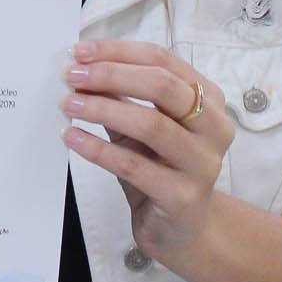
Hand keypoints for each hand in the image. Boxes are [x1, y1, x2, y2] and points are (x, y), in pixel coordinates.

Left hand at [63, 40, 233, 261]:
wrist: (182, 230)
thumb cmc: (159, 168)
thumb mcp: (140, 126)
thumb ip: (121, 96)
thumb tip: (82, 67)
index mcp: (208, 100)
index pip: (163, 60)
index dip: (119, 52)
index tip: (80, 51)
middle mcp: (213, 128)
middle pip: (162, 86)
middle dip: (111, 75)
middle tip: (72, 76)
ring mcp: (202, 163)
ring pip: (150, 124)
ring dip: (102, 109)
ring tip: (68, 104)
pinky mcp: (182, 196)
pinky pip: (134, 166)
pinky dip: (98, 149)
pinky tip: (73, 138)